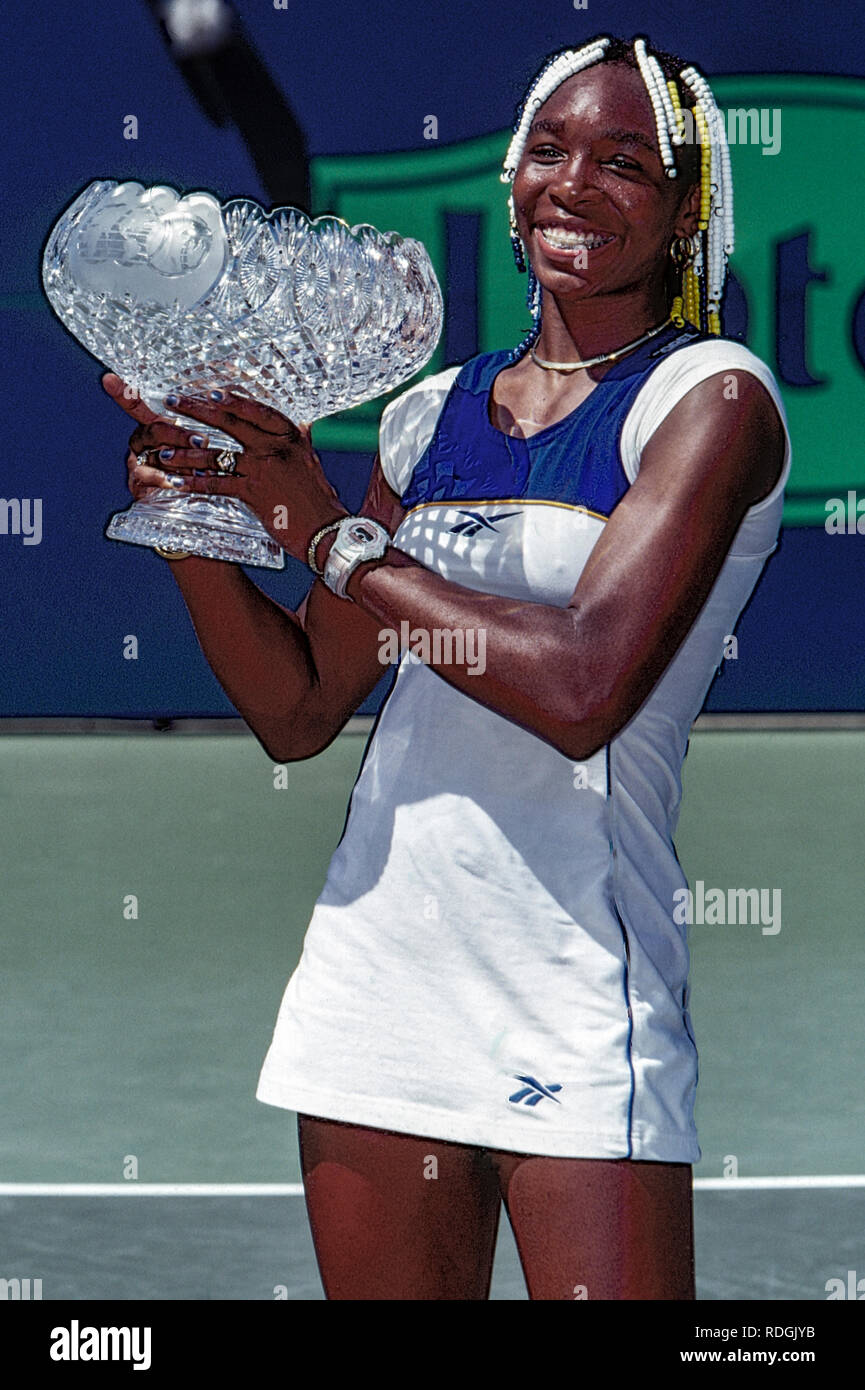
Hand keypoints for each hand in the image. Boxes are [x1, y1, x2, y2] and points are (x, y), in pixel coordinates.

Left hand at [102, 374, 349, 562]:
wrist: (327, 532)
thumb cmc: (318, 499)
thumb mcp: (311, 461)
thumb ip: (299, 440)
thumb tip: (300, 422)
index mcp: (291, 435)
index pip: (257, 409)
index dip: (232, 399)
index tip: (210, 390)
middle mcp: (276, 446)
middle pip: (229, 422)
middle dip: (196, 410)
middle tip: (172, 401)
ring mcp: (264, 468)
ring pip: (216, 454)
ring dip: (185, 453)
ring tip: (163, 451)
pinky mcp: (253, 493)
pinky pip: (216, 484)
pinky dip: (193, 483)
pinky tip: (175, 482)